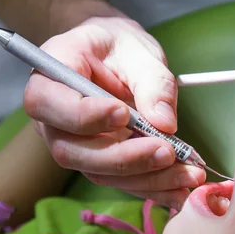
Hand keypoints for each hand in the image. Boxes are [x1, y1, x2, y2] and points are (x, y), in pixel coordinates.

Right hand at [23, 16, 205, 208]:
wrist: (114, 56)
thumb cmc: (118, 45)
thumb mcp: (138, 50)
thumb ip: (151, 82)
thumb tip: (164, 122)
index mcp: (50, 77)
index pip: (47, 103)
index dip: (82, 116)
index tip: (123, 114)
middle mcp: (53, 118)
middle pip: (71, 150)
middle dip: (122, 157)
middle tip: (166, 151)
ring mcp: (73, 144)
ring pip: (98, 172)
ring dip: (145, 179)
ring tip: (187, 174)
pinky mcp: (97, 161)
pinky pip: (119, 180)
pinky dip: (152, 187)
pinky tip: (180, 188)